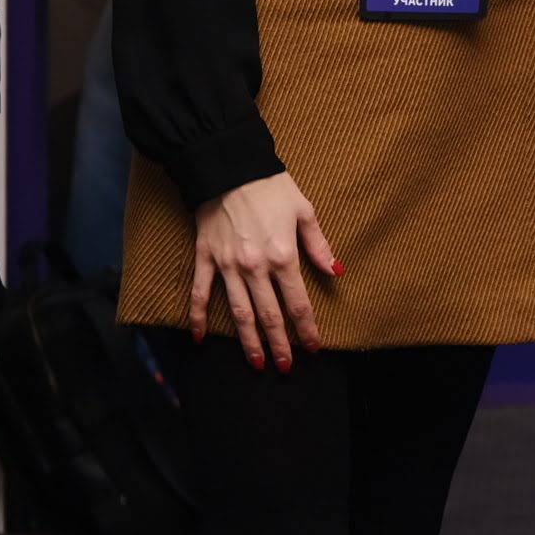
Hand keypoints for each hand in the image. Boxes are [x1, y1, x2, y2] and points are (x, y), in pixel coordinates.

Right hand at [189, 172, 339, 370]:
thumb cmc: (271, 187)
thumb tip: (336, 271)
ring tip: (256, 363)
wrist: (229, 167)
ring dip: (248, 340)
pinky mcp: (206, 258)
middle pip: (269, 315)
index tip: (313, 347)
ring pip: (238, 312)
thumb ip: (319, 245)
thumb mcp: (304, 211)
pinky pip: (200, 293)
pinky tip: (198, 339)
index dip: (306, 329)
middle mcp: (255, 267)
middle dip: (279, 344)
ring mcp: (228, 265)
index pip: (297, 303)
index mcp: (283, 256)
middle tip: (285, 367)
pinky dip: (197, 317)